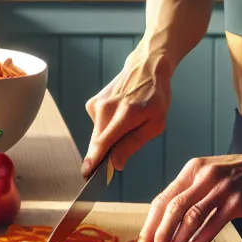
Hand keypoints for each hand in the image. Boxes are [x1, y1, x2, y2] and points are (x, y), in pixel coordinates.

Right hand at [82, 63, 169, 177]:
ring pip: (97, 135)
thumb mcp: (155, 124)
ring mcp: (97, 104)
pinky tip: (119, 116)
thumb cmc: (155, 96)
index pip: (103, 142)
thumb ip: (133, 144)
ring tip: (126, 125)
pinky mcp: (92, 103)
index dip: (94, 161)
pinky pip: (97, 125)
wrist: (146, 67)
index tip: (86, 174)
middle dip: (103, 155)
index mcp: (125, 114)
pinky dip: (107, 127)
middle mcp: (106, 108)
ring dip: (108, 139)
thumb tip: (116, 164)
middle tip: (116, 160)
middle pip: (97, 142)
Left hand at [137, 149, 241, 241]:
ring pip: (190, 218)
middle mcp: (204, 176)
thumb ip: (191, 191)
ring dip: (176, 240)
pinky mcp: (237, 202)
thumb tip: (167, 220)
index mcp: (193, 169)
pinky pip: (212, 225)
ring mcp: (221, 189)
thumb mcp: (211, 173)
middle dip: (158, 234)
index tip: (142, 241)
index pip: (163, 197)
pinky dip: (198, 241)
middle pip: (172, 208)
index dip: (150, 222)